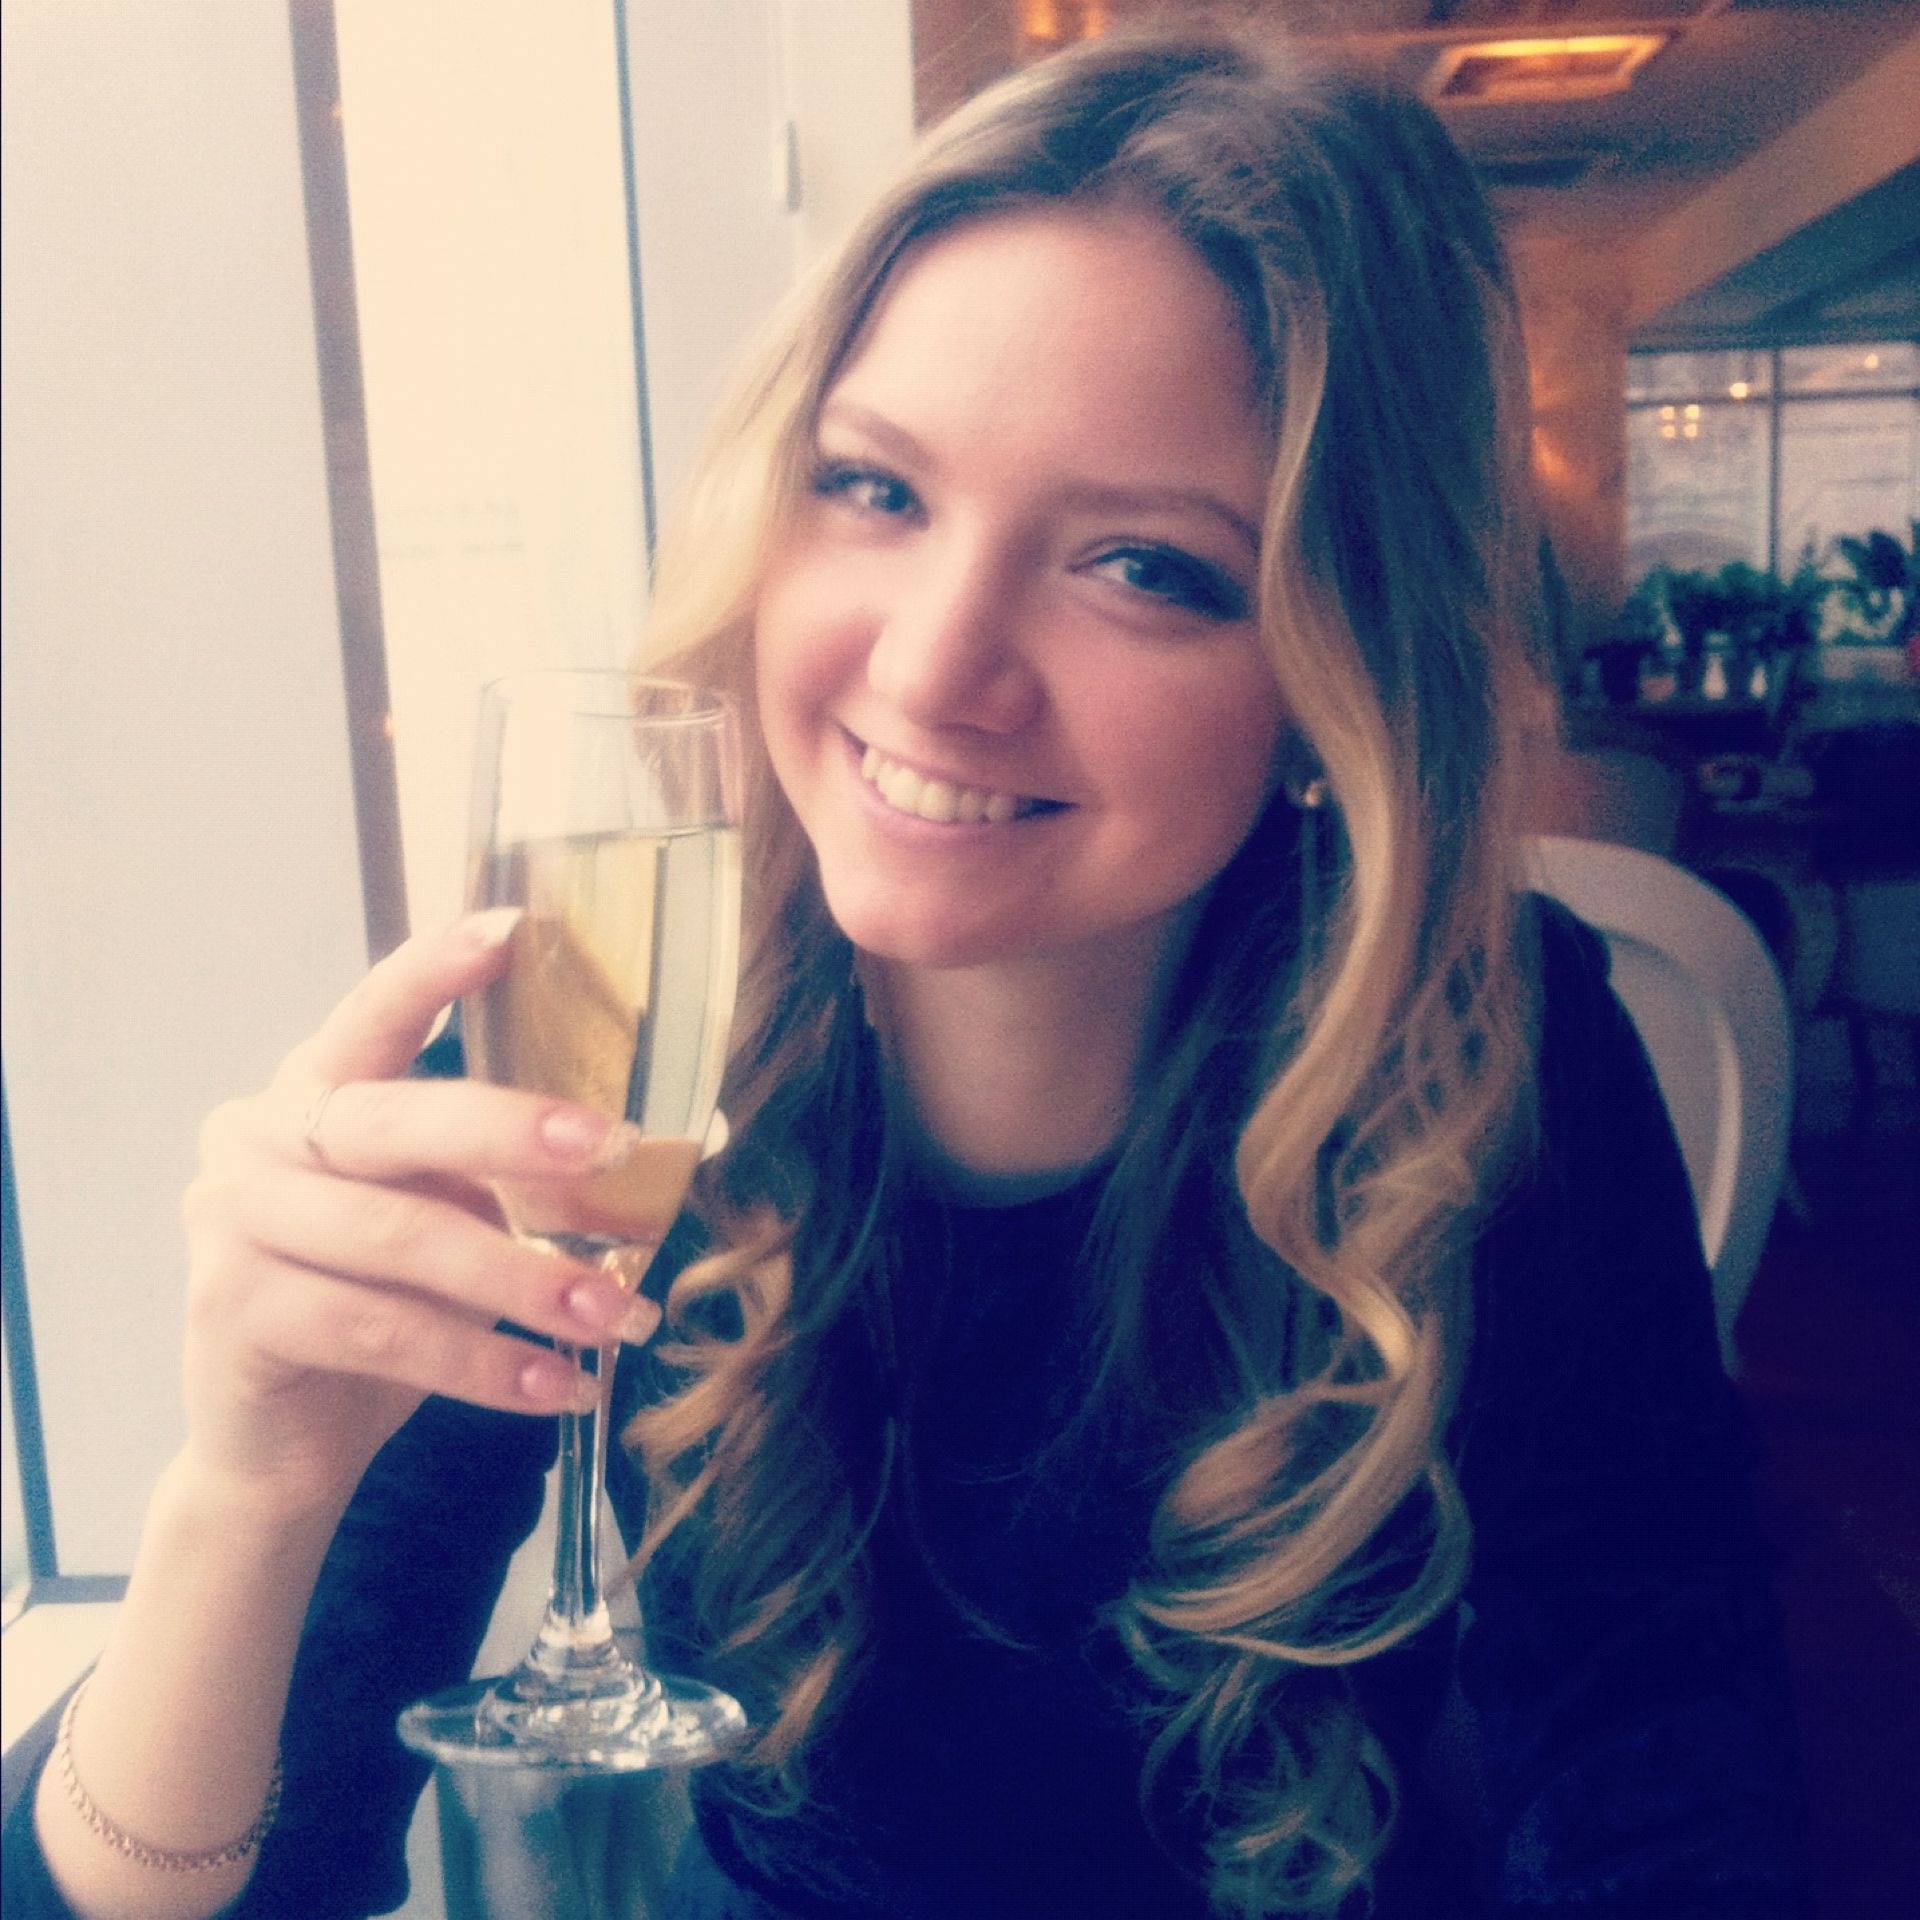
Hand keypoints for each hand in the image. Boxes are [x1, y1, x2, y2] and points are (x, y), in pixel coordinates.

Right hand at [177, 912, 663, 1516]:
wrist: (286, 1446)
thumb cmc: (381, 1309)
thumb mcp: (441, 1219)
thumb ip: (493, 1175)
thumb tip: (632, 1159)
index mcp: (313, 1092)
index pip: (370, 1012)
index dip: (434, 970)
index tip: (512, 931)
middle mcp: (256, 1137)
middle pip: (396, 1120)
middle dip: (515, 1133)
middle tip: (616, 1150)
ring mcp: (230, 1221)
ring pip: (400, 1238)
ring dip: (525, 1280)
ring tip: (615, 1315)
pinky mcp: (231, 1310)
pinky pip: (381, 1329)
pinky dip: (483, 1362)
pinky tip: (555, 1383)